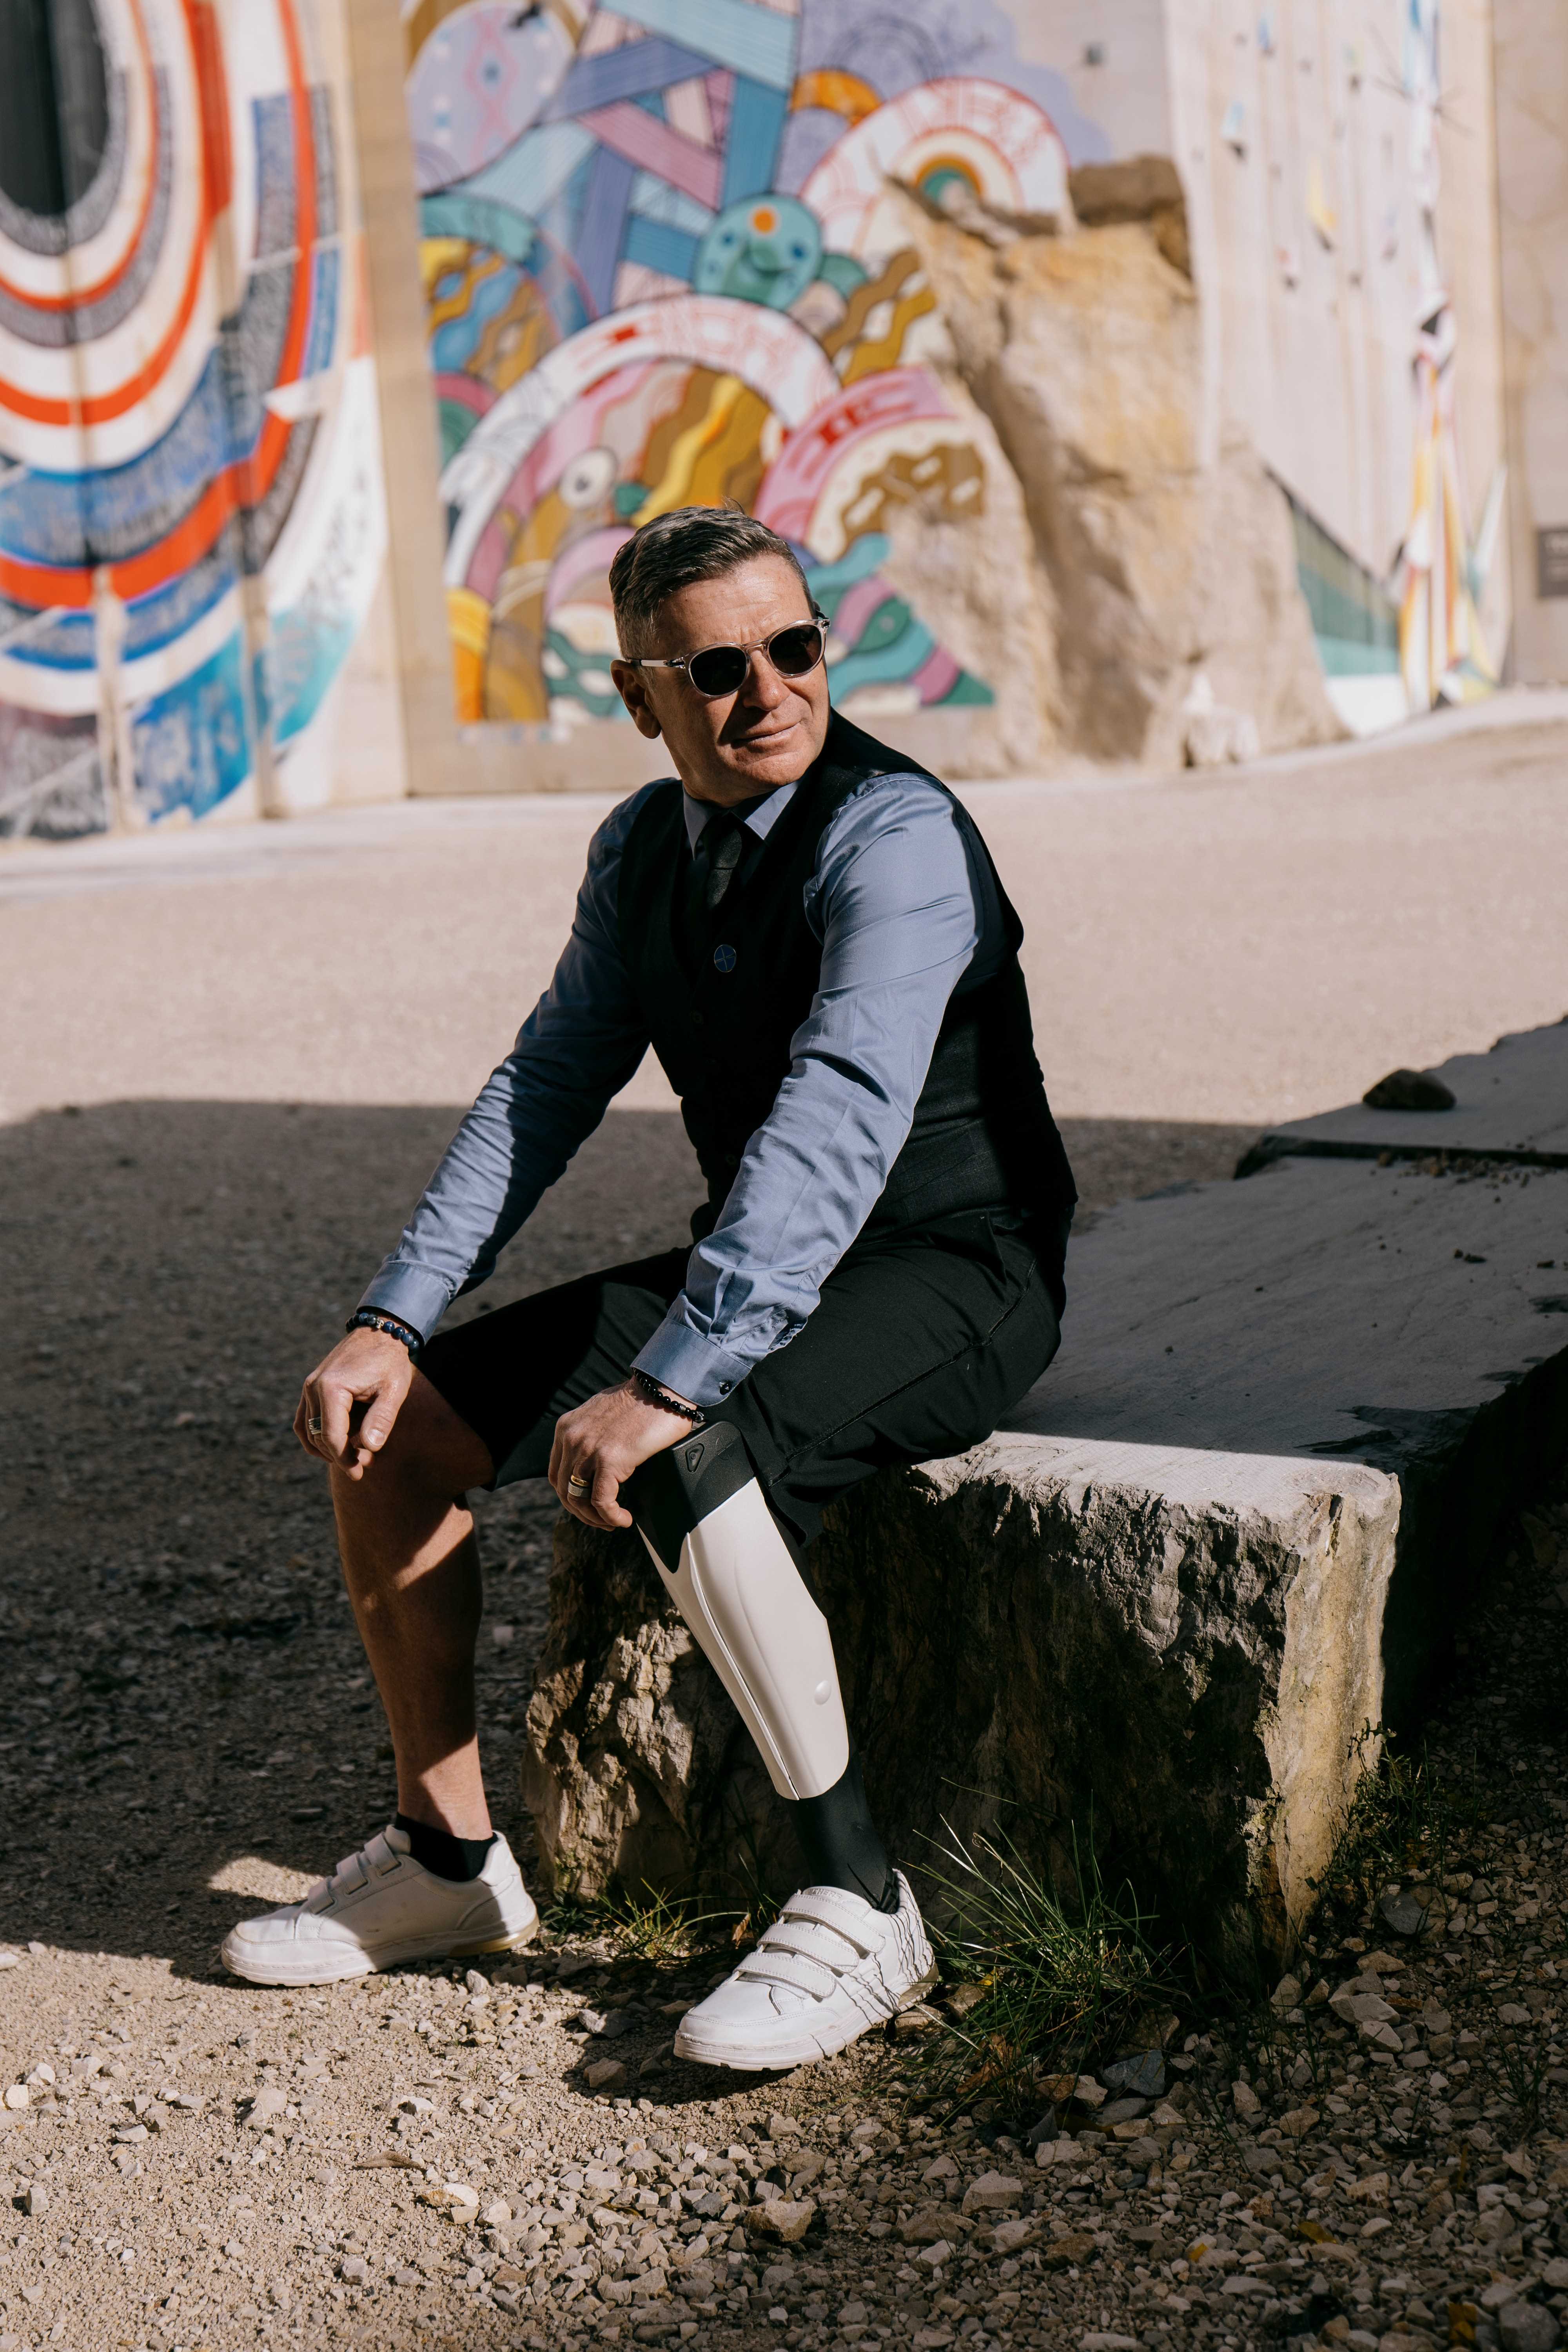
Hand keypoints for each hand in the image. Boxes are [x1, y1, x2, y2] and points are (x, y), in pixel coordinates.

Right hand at [295, 1329, 415, 1478]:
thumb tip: (368, 1448)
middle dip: (340, 1456)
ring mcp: (309, 1386)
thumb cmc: (390, 1362)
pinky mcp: (311, 1387)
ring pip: (308, 1431)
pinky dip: (316, 1436)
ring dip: (328, 1448)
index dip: (344, 1459)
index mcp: (332, 1388)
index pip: (331, 1436)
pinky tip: (337, 1446)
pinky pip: (305, 1420)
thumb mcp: (394, 1390)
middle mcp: (313, 1387)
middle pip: (319, 1437)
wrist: (381, 1332)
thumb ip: (381, 1419)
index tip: (359, 1474)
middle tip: (365, 1465)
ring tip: (355, 1456)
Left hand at [549, 1379, 696, 1529]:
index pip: (556, 1474)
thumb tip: (596, 1461)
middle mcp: (572, 1438)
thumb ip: (592, 1435)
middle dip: (583, 1512)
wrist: (663, 1389)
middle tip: (603, 1520)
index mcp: (567, 1428)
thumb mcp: (603, 1416)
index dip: (570, 1496)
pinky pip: (602, 1501)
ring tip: (615, 1521)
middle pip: (564, 1490)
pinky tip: (625, 1519)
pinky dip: (612, 1516)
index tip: (588, 1505)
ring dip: (597, 1518)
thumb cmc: (643, 1402)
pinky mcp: (609, 1460)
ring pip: (580, 1499)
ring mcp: (588, 1449)